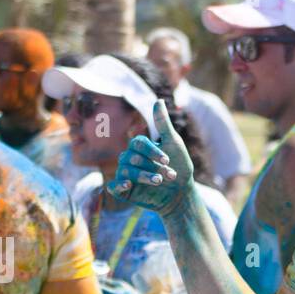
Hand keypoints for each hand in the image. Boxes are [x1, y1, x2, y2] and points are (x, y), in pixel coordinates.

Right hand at [111, 100, 193, 217]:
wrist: (181, 193)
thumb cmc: (179, 166)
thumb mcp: (174, 144)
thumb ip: (163, 124)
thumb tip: (158, 100)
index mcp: (140, 147)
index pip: (139, 143)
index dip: (153, 151)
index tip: (168, 160)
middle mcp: (129, 158)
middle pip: (133, 157)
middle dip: (153, 166)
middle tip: (170, 175)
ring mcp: (126, 174)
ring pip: (126, 171)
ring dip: (144, 176)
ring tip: (159, 181)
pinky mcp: (124, 190)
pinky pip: (113, 186)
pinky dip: (118, 185)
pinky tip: (128, 185)